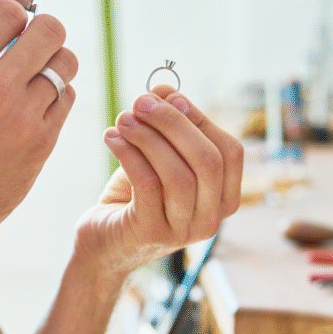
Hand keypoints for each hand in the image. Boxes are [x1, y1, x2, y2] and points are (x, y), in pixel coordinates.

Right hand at [0, 0, 77, 256]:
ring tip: (36, 72)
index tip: (7, 27)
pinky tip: (35, 102)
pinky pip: (67, 98)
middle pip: (49, 29)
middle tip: (31, 42)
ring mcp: (22, 117)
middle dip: (42, 30)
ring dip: (54, 61)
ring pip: (65, 63)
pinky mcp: (42, 143)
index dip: (11, 15)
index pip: (9, 11)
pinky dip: (56, 94)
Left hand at [77, 85, 243, 275]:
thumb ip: (168, 126)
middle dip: (173, 123)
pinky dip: (129, 154)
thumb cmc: (134, 198)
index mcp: (224, 199)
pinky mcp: (152, 234)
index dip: (200, 118)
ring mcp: (184, 232)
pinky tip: (111, 138)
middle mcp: (211, 219)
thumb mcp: (156, 158)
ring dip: (148, 137)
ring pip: (179, 174)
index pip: (230, 152)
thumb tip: (164, 89)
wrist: (103, 244)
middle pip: (207, 161)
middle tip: (140, 102)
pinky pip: (147, 185)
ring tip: (123, 119)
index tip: (167, 96)